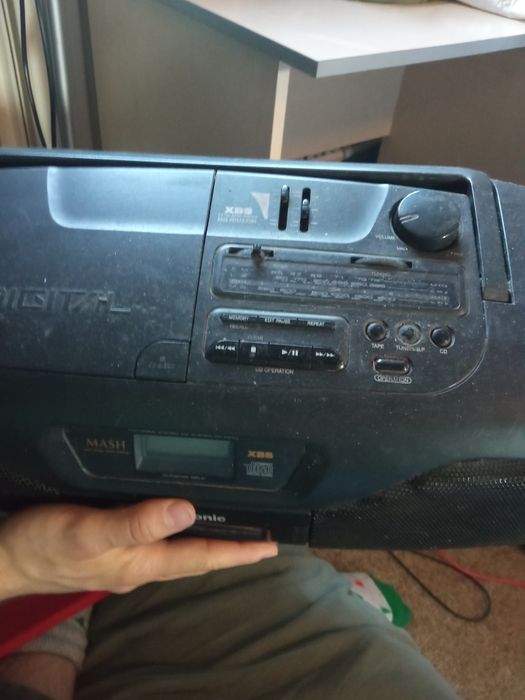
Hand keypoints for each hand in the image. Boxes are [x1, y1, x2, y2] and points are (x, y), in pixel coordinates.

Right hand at [0, 500, 277, 598]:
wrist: (10, 556)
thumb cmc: (45, 546)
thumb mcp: (89, 532)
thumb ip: (137, 522)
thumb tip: (186, 509)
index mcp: (142, 562)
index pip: (203, 557)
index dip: (238, 551)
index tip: (271, 546)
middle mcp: (141, 564)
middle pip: (197, 558)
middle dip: (232, 551)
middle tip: (263, 541)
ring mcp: (127, 559)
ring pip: (180, 553)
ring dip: (209, 545)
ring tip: (234, 535)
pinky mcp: (113, 549)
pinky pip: (159, 544)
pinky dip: (180, 536)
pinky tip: (179, 526)